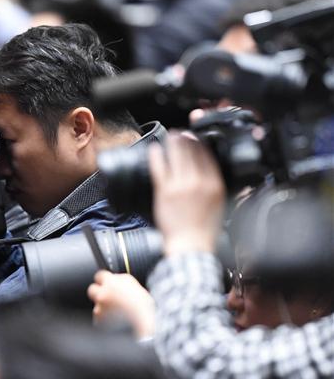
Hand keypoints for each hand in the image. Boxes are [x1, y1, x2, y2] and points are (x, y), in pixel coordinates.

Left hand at [87, 271, 155, 338]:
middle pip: (92, 290)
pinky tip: (117, 321)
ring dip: (104, 308)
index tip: (105, 284)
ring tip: (119, 313)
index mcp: (111, 282)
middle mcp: (102, 294)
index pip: (99, 276)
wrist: (144, 324)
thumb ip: (120, 280)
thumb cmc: (142, 306)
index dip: (103, 281)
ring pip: (97, 306)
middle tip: (108, 298)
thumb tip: (114, 279)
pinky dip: (106, 320)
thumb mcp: (133, 285)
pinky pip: (100, 318)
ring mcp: (99, 308)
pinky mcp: (99, 320)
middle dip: (98, 293)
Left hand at [149, 134, 224, 254]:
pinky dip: (157, 156)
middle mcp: (199, 182)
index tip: (196, 138)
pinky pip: (160, 168)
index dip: (201, 144)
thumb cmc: (205, 230)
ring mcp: (181, 186)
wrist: (191, 245)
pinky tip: (155, 149)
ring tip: (170, 137)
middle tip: (180, 133)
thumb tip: (225, 181)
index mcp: (215, 184)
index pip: (208, 156)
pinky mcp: (165, 191)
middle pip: (192, 152)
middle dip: (186, 139)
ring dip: (173, 142)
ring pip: (177, 156)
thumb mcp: (222, 206)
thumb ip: (221, 189)